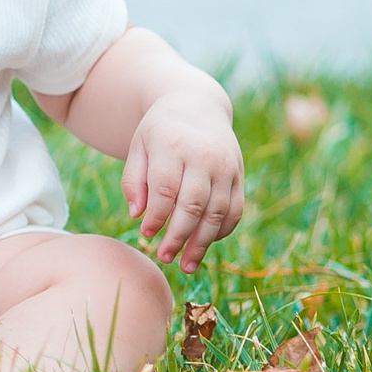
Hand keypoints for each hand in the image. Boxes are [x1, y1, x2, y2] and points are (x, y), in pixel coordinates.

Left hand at [123, 88, 246, 272]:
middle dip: (178, 236)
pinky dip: (221, 231)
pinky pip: (235, 210)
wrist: (197, 106)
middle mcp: (204, 156)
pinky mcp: (239, 175)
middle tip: (164, 257)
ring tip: (186, 266)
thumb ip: (133, 180)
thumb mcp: (139, 146)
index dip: (156, 217)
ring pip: (217, 212)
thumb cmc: (160, 132)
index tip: (145, 234)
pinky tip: (204, 244)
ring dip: (202, 243)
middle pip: (193, 205)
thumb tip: (137, 215)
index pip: (166, 189)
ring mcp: (226, 166)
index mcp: (173, 144)